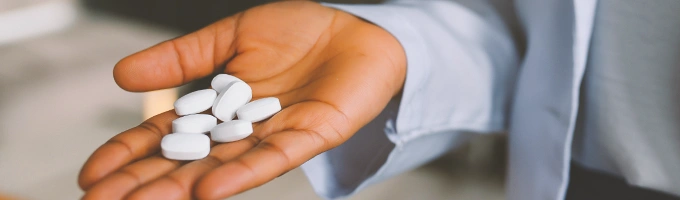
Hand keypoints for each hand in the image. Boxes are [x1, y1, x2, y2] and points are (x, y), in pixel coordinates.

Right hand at [78, 1, 405, 198]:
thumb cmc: (299, 34)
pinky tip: (211, 190)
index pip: (164, 138)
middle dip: (143, 185)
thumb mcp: (230, 38)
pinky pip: (274, 158)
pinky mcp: (311, 134)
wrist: (356, 27)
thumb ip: (181, 58)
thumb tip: (121, 75)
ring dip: (182, 188)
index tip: (90, 177)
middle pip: (186, 163)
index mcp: (218, 109)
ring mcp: (275, 137)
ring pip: (222, 168)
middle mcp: (242, 131)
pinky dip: (243, 173)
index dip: (127, 156)